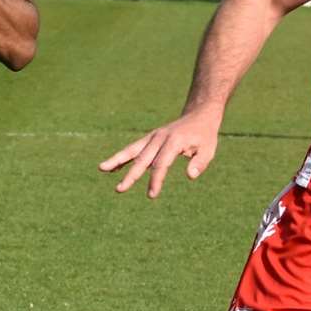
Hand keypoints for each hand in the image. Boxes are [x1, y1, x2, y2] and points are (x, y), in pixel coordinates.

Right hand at [99, 109, 221, 197]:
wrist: (199, 115)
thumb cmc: (205, 135)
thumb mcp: (209, 149)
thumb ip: (200, 162)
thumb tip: (191, 176)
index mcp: (174, 141)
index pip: (161, 164)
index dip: (156, 180)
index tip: (152, 195)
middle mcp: (160, 138)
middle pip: (142, 159)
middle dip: (131, 175)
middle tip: (119, 190)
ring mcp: (153, 137)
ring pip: (132, 150)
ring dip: (117, 160)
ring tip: (101, 168)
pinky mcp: (150, 138)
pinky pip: (134, 148)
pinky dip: (123, 157)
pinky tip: (111, 168)